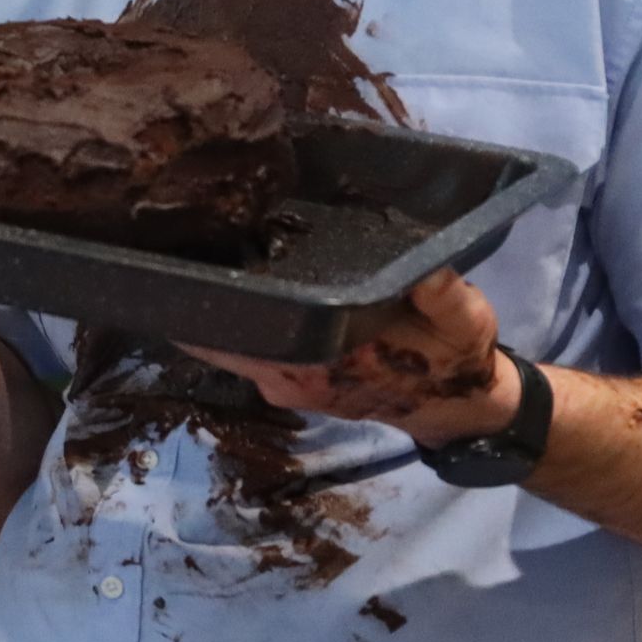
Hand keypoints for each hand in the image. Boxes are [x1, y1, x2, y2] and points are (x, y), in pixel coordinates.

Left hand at [184, 269, 516, 446]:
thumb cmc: (456, 356)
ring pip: (229, 344)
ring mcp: (283, 383)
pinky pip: (246, 348)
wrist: (459, 405)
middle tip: (182, 236)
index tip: (176, 257)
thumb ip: (442, 292)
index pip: (234, 337)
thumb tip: (424, 266)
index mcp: (317, 363)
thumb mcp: (464, 317)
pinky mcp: (288, 381)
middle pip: (217, 339)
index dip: (201, 303)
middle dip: (199, 296)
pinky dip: (236, 320)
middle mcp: (287, 377)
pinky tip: (237, 276)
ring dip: (216, 308)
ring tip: (202, 247)